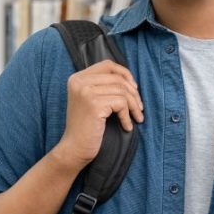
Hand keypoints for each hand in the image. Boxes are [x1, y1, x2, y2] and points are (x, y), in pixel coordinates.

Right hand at [51, 60, 143, 174]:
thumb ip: (103, 86)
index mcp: (77, 78)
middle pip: (118, 79)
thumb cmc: (86, 126)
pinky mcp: (94, 104)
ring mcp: (86, 92)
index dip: (125, 74)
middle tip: (139, 109)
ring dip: (134, 106)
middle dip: (134, 94)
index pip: (107, 65)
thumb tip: (130, 80)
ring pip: (122, 91)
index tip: (134, 89)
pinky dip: (127, 116)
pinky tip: (127, 127)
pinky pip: (121, 104)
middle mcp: (79, 81)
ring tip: (136, 118)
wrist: (74, 148)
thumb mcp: (90, 100)